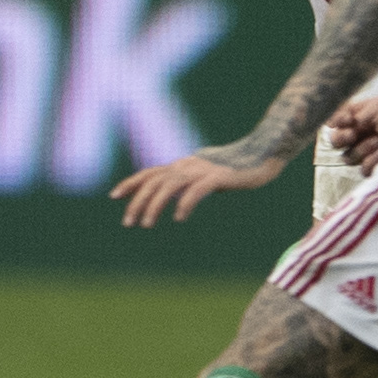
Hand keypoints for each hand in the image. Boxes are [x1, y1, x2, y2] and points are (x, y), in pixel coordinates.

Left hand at [112, 147, 286, 226]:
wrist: (264, 153)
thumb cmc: (236, 168)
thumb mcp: (207, 176)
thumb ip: (191, 184)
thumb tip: (179, 198)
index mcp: (184, 165)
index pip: (150, 172)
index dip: (131, 182)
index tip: (113, 196)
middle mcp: (188, 164)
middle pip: (155, 180)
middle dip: (138, 201)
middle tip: (128, 222)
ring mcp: (203, 169)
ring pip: (170, 185)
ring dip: (155, 204)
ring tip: (146, 224)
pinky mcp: (219, 176)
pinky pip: (197, 190)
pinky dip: (185, 203)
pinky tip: (179, 217)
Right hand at [327, 94, 377, 174]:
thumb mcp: (377, 108)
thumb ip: (353, 117)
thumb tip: (331, 125)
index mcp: (362, 114)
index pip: (337, 120)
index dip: (337, 122)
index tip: (347, 121)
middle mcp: (364, 132)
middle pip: (337, 141)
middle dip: (341, 138)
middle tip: (353, 134)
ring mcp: (371, 150)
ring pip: (349, 157)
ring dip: (362, 149)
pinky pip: (364, 170)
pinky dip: (372, 162)